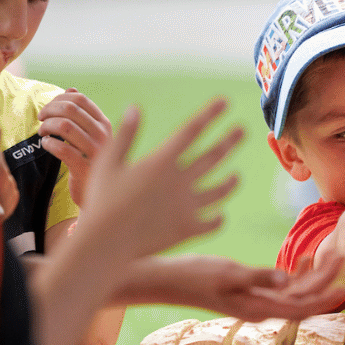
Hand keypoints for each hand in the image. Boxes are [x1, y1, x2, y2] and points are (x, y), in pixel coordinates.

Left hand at [38, 88, 111, 205]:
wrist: (98, 192)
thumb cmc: (90, 160)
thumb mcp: (91, 135)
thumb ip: (82, 114)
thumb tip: (72, 89)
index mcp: (104, 123)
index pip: (80, 99)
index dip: (58, 99)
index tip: (48, 109)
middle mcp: (103, 135)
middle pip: (70, 109)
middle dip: (49, 110)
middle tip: (41, 119)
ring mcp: (95, 151)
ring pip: (64, 126)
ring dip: (46, 126)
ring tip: (42, 133)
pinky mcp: (84, 168)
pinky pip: (61, 149)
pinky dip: (48, 144)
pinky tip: (46, 145)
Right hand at [76, 98, 242, 262]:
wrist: (105, 243)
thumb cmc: (101, 201)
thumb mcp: (108, 163)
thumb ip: (125, 135)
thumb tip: (135, 107)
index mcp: (162, 161)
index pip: (192, 130)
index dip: (210, 114)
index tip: (226, 101)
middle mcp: (180, 180)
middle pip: (214, 156)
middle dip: (230, 140)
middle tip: (243, 130)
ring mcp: (187, 206)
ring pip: (220, 190)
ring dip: (231, 182)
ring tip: (237, 177)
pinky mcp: (188, 229)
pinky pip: (213, 222)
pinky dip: (219, 218)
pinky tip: (220, 215)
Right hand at [118, 252, 344, 321]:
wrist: (164, 280)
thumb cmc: (193, 275)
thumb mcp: (227, 273)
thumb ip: (258, 277)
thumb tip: (286, 279)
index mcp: (258, 308)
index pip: (302, 306)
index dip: (324, 294)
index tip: (343, 280)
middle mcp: (260, 309)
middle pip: (303, 298)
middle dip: (325, 279)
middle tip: (341, 255)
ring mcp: (254, 301)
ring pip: (294, 292)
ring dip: (313, 275)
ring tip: (329, 253)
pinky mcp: (248, 292)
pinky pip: (280, 288)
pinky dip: (295, 275)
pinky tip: (303, 259)